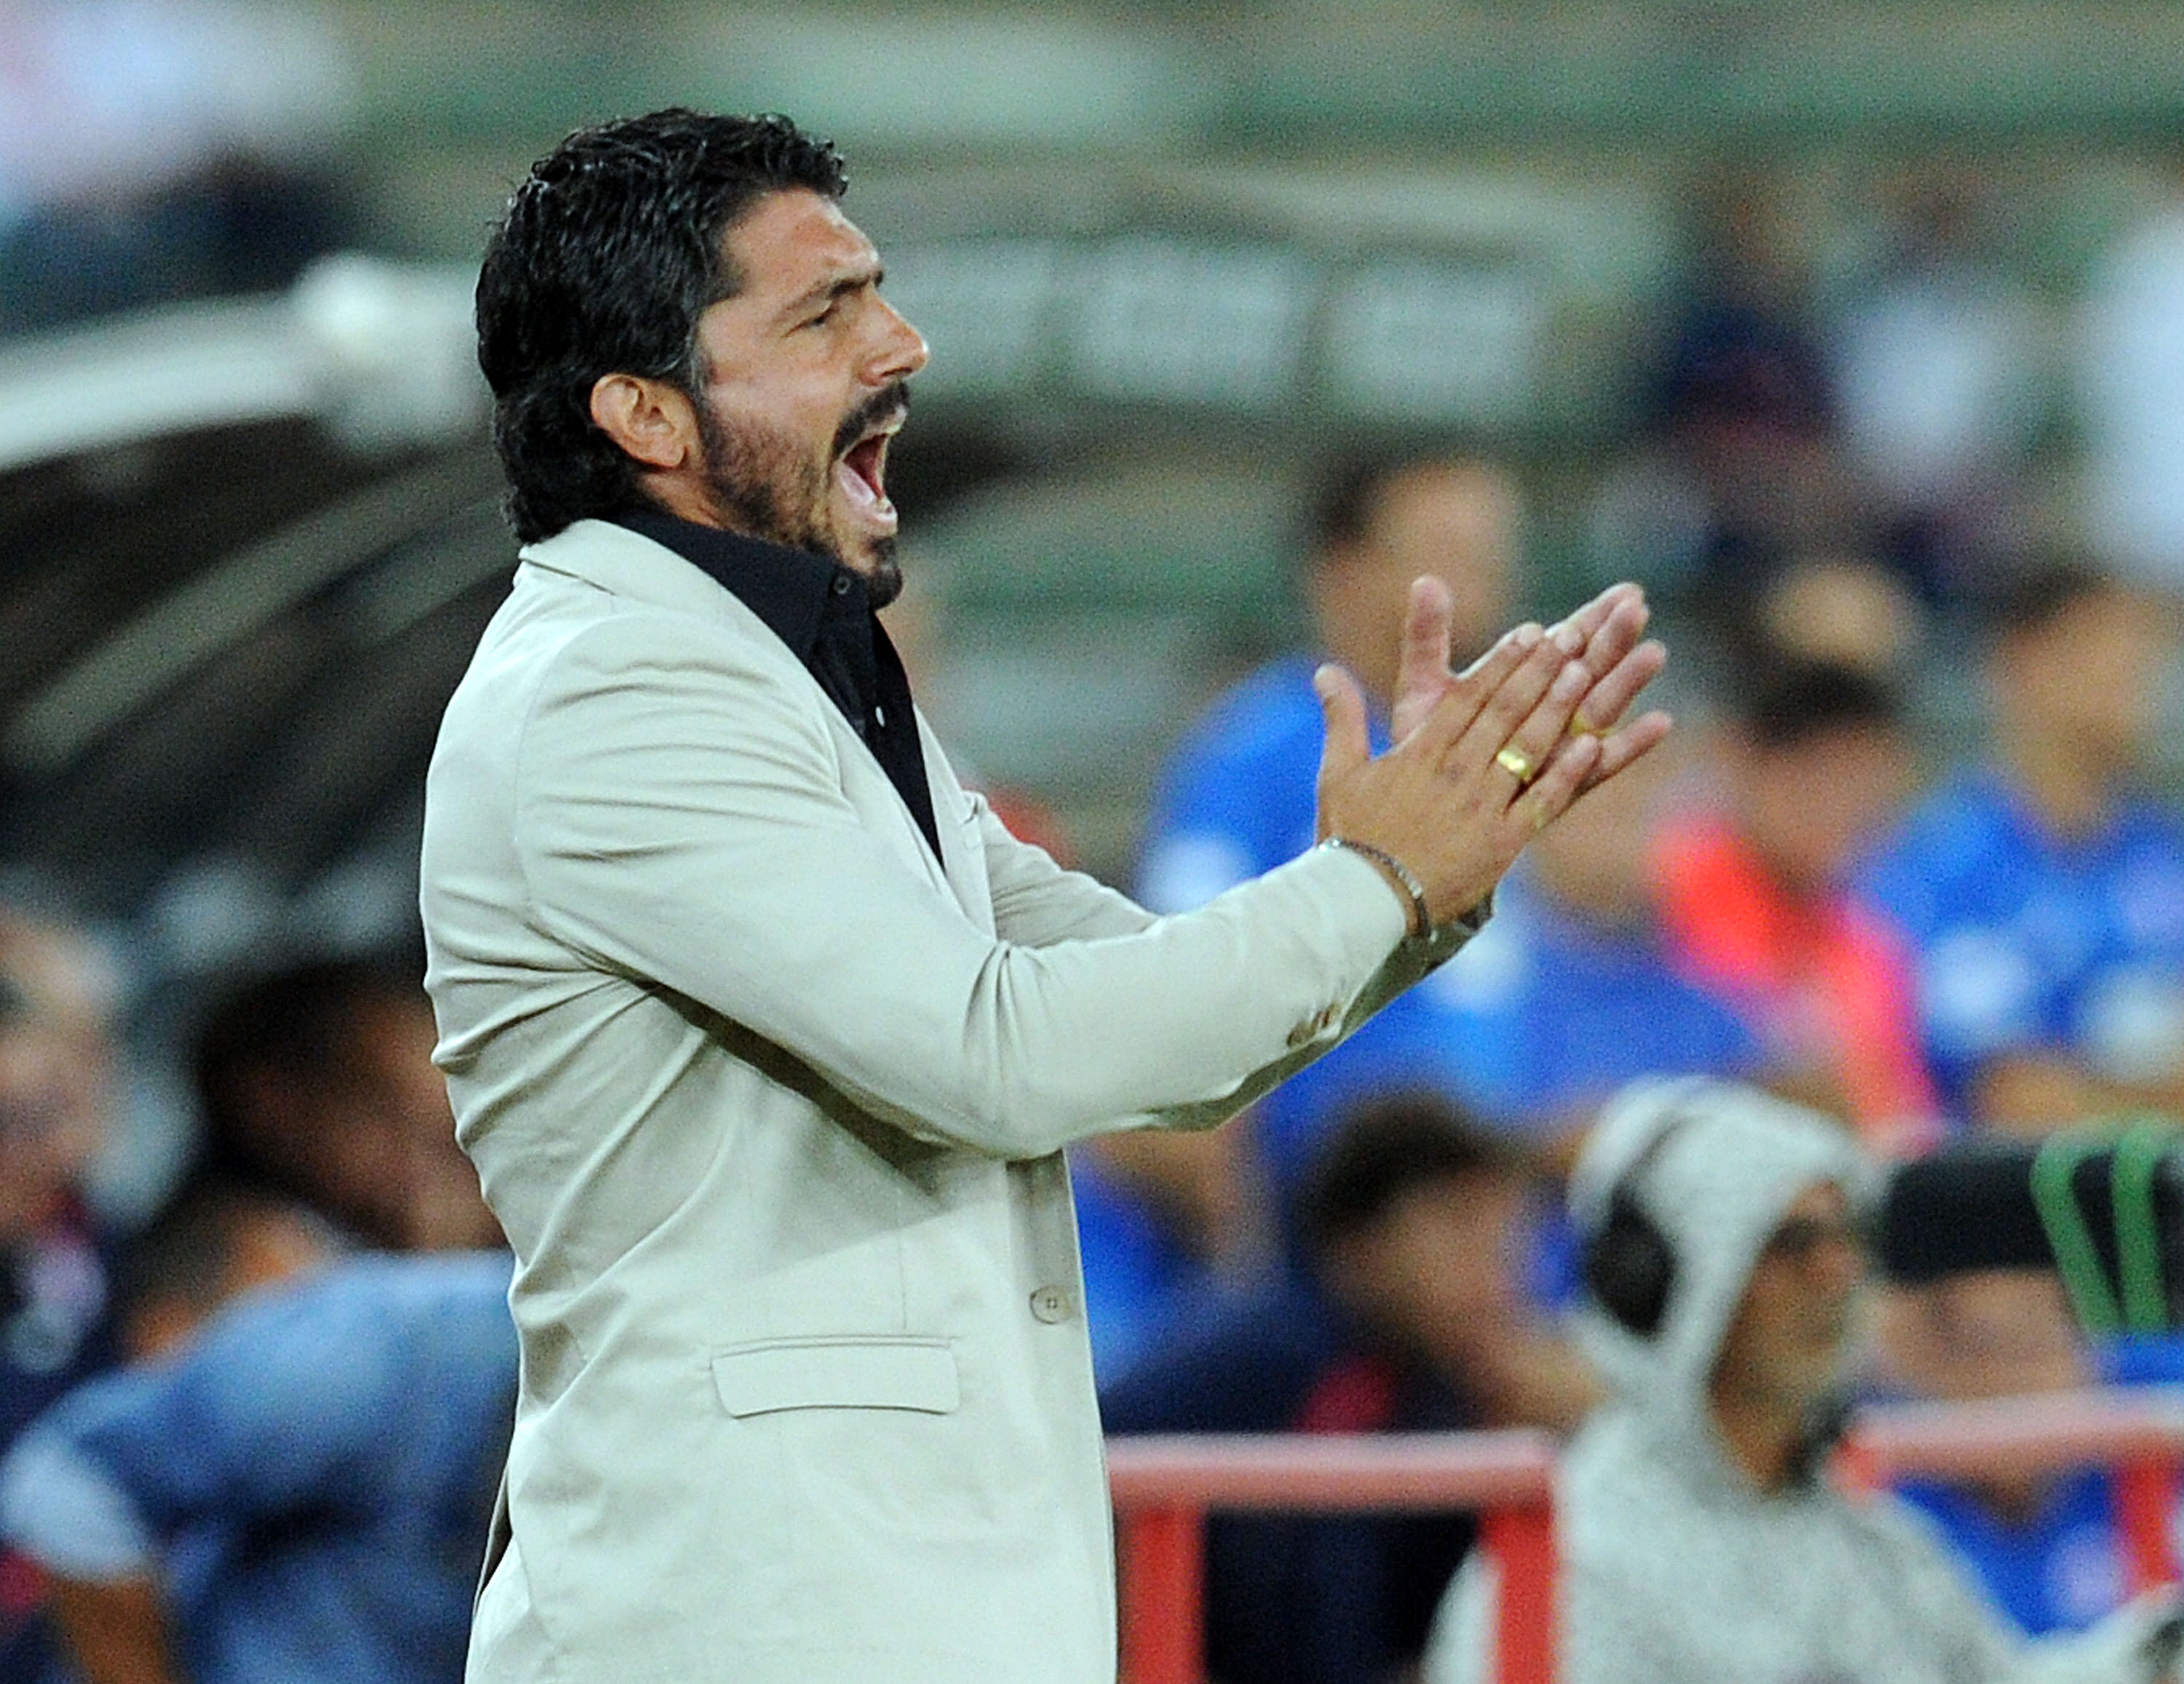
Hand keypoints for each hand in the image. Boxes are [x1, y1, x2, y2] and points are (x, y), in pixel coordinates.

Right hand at [1316, 625, 1603, 926]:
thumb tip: (1324, 671)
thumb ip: (1341, 718)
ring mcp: (1482, 805)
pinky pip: (1542, 800)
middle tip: (1571, 637)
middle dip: (1540, 670)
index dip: (1502, 662)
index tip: (1530, 633)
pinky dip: (1567, 773)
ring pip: (1526, 746)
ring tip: (1584, 672)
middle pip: (1505, 711)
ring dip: (1557, 707)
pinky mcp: (1503, 842)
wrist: (1362, 902)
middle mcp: (1456, 771)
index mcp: (1420, 752)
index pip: (1468, 697)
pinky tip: (1592, 746)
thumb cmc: (1349, 838)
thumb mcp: (1337, 773)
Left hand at [1391, 578, 1670, 793]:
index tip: (1626, 591)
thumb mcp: (1423, 687)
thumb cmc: (1424, 745)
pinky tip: (1660, 723)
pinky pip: (1598, 768)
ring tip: (1654, 653)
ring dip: (1627, 682)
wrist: (1414, 812)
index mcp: (1520, 685)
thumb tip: (1424, 580)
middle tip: (1638, 608)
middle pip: (1590, 670)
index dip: (1594, 617)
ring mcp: (1556, 751)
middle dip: (1613, 639)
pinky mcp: (1557, 788)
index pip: (1564, 643)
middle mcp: (1546, 715)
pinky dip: (1628, 747)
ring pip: (1599, 711)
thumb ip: (1427, 637)